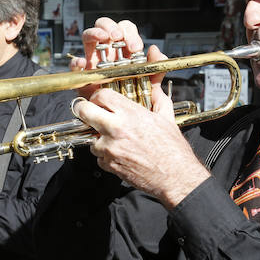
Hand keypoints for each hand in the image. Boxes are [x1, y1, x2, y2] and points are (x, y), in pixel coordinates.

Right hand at [73, 18, 152, 97]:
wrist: (119, 117)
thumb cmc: (132, 98)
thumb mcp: (149, 83)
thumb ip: (155, 67)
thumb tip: (155, 51)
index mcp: (124, 50)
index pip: (125, 30)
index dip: (129, 33)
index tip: (135, 47)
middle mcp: (108, 51)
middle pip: (105, 26)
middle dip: (111, 27)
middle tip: (118, 37)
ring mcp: (93, 60)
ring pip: (89, 36)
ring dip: (95, 32)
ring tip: (103, 38)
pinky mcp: (83, 75)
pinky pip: (75, 64)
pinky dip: (77, 61)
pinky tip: (84, 63)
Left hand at [74, 51, 209, 208]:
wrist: (175, 176)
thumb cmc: (172, 149)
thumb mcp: (166, 116)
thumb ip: (156, 96)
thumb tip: (153, 83)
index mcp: (130, 114)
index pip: (101, 95)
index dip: (99, 96)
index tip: (101, 100)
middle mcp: (116, 129)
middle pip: (84, 111)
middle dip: (85, 111)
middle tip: (91, 113)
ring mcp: (110, 148)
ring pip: (90, 137)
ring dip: (98, 138)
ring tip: (114, 139)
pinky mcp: (108, 165)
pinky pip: (98, 157)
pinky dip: (105, 156)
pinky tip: (120, 154)